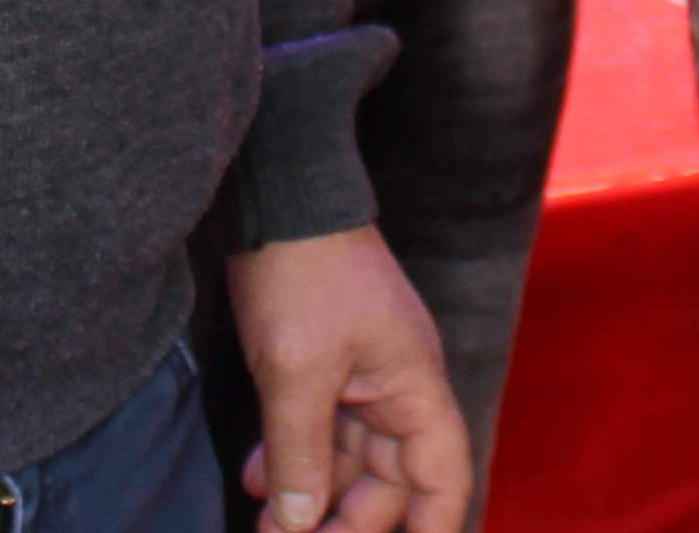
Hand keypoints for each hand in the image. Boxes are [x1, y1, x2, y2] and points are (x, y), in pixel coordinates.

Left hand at [226, 228, 469, 532]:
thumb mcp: (297, 372)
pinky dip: (292, 459)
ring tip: (264, 525)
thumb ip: (301, 454)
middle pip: (388, 482)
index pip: (442, 477)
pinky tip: (257, 479)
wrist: (280, 198)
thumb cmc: (303, 275)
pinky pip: (319, 430)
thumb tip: (301, 524)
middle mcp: (397, 388)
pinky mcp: (325, 365)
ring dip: (310, 495)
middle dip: (344, 521)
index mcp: (414, 387)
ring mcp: (361, 377)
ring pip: (347, 461)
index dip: (433, 528)